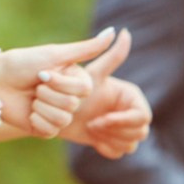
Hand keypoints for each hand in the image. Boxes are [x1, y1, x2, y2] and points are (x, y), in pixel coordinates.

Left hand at [0, 30, 116, 136]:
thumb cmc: (22, 63)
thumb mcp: (56, 54)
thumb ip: (87, 48)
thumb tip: (114, 31)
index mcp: (75, 79)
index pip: (84, 89)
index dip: (60, 83)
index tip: (42, 73)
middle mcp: (69, 97)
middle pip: (72, 105)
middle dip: (47, 94)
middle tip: (34, 86)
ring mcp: (58, 114)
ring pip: (62, 119)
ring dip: (40, 107)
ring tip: (30, 99)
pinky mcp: (45, 129)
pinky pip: (50, 130)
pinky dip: (35, 120)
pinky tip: (27, 113)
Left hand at [57, 30, 150, 158]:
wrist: (40, 105)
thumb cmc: (62, 86)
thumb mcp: (87, 71)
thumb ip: (108, 55)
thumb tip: (123, 31)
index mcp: (127, 93)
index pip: (143, 116)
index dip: (121, 121)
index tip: (96, 120)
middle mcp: (125, 108)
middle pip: (140, 132)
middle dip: (114, 131)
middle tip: (90, 125)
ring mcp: (116, 124)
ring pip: (130, 144)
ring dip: (109, 139)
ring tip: (88, 128)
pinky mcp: (105, 139)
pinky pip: (118, 152)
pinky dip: (106, 148)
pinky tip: (90, 137)